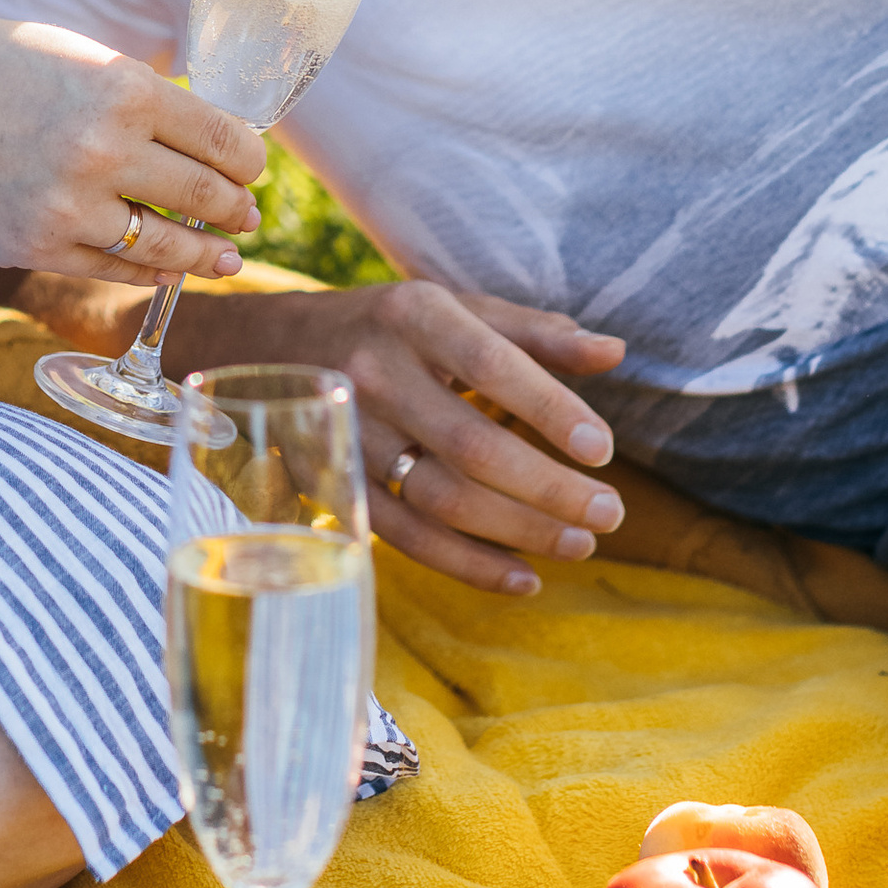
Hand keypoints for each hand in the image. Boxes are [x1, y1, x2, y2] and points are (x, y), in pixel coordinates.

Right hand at [0, 16, 265, 286]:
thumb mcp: (74, 56)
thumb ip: (136, 94)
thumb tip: (203, 135)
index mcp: (123, 90)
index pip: (223, 140)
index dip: (249, 160)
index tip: (251, 167)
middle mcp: (104, 151)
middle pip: (206, 197)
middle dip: (237, 209)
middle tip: (246, 214)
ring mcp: (70, 208)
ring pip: (167, 247)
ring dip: (207, 254)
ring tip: (227, 256)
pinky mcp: (37, 248)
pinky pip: (113, 268)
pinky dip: (148, 271)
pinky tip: (165, 269)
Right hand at [175, 281, 628, 594]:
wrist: (272, 348)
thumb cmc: (391, 328)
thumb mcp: (455, 310)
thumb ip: (535, 333)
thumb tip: (615, 351)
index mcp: (414, 316)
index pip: (491, 363)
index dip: (550, 409)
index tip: (603, 449)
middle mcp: (376, 373)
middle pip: (471, 446)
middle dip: (549, 489)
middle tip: (610, 513)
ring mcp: (351, 435)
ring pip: (441, 499)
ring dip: (519, 531)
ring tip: (580, 545)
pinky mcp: (338, 486)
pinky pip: (408, 538)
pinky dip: (469, 565)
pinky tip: (523, 577)